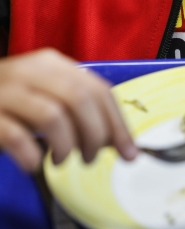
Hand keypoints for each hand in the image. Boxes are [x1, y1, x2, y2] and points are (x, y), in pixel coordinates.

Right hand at [0, 49, 137, 170]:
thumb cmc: (9, 102)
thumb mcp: (47, 98)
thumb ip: (80, 112)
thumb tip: (119, 141)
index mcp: (52, 65)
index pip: (99, 90)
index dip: (118, 123)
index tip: (129, 152)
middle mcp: (31, 71)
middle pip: (81, 100)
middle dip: (95, 135)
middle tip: (91, 157)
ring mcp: (4, 90)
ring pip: (53, 115)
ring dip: (67, 145)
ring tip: (63, 159)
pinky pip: (15, 135)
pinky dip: (31, 154)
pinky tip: (34, 163)